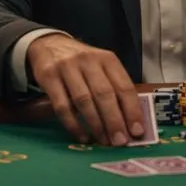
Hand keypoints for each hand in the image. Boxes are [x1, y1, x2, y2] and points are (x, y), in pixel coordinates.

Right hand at [27, 34, 143, 145]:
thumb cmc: (83, 62)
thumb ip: (115, 88)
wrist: (49, 44)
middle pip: (104, 94)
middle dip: (114, 121)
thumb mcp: (102, 66)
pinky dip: (73, 124)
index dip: (132, 110)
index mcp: (107, 59)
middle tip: (120, 141)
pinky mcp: (49, 77)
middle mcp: (88, 61)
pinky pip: (62, 106)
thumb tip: (130, 121)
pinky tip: (83, 136)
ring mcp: (67, 68)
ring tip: (103, 141)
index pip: (123, 86)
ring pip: (83, 100)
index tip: (137, 131)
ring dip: (95, 124)